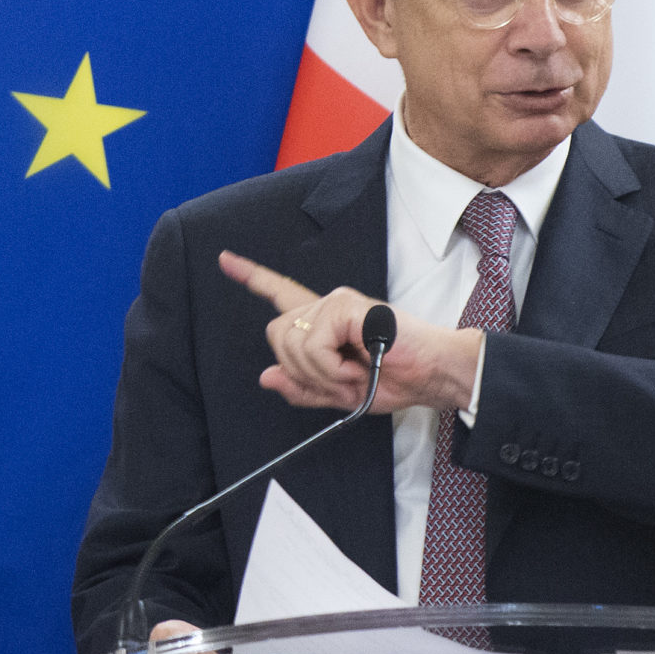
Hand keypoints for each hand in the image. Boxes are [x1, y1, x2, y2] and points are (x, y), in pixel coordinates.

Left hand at [218, 251, 483, 415]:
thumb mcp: (339, 394)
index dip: (251, 277)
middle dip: (301, 369)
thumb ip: (302, 387)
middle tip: (341, 379)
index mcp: (322, 322)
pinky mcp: (346, 306)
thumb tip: (266, 377)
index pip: (280, 294)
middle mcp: (325, 306)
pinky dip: (332, 368)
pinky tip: (358, 366)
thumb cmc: (394, 379)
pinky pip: (314, 345)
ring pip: (293, 344)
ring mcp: (336, 302)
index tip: (224, 259)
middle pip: (277, 335)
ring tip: (354, 373)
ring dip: (321, 373)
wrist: (430, 376)